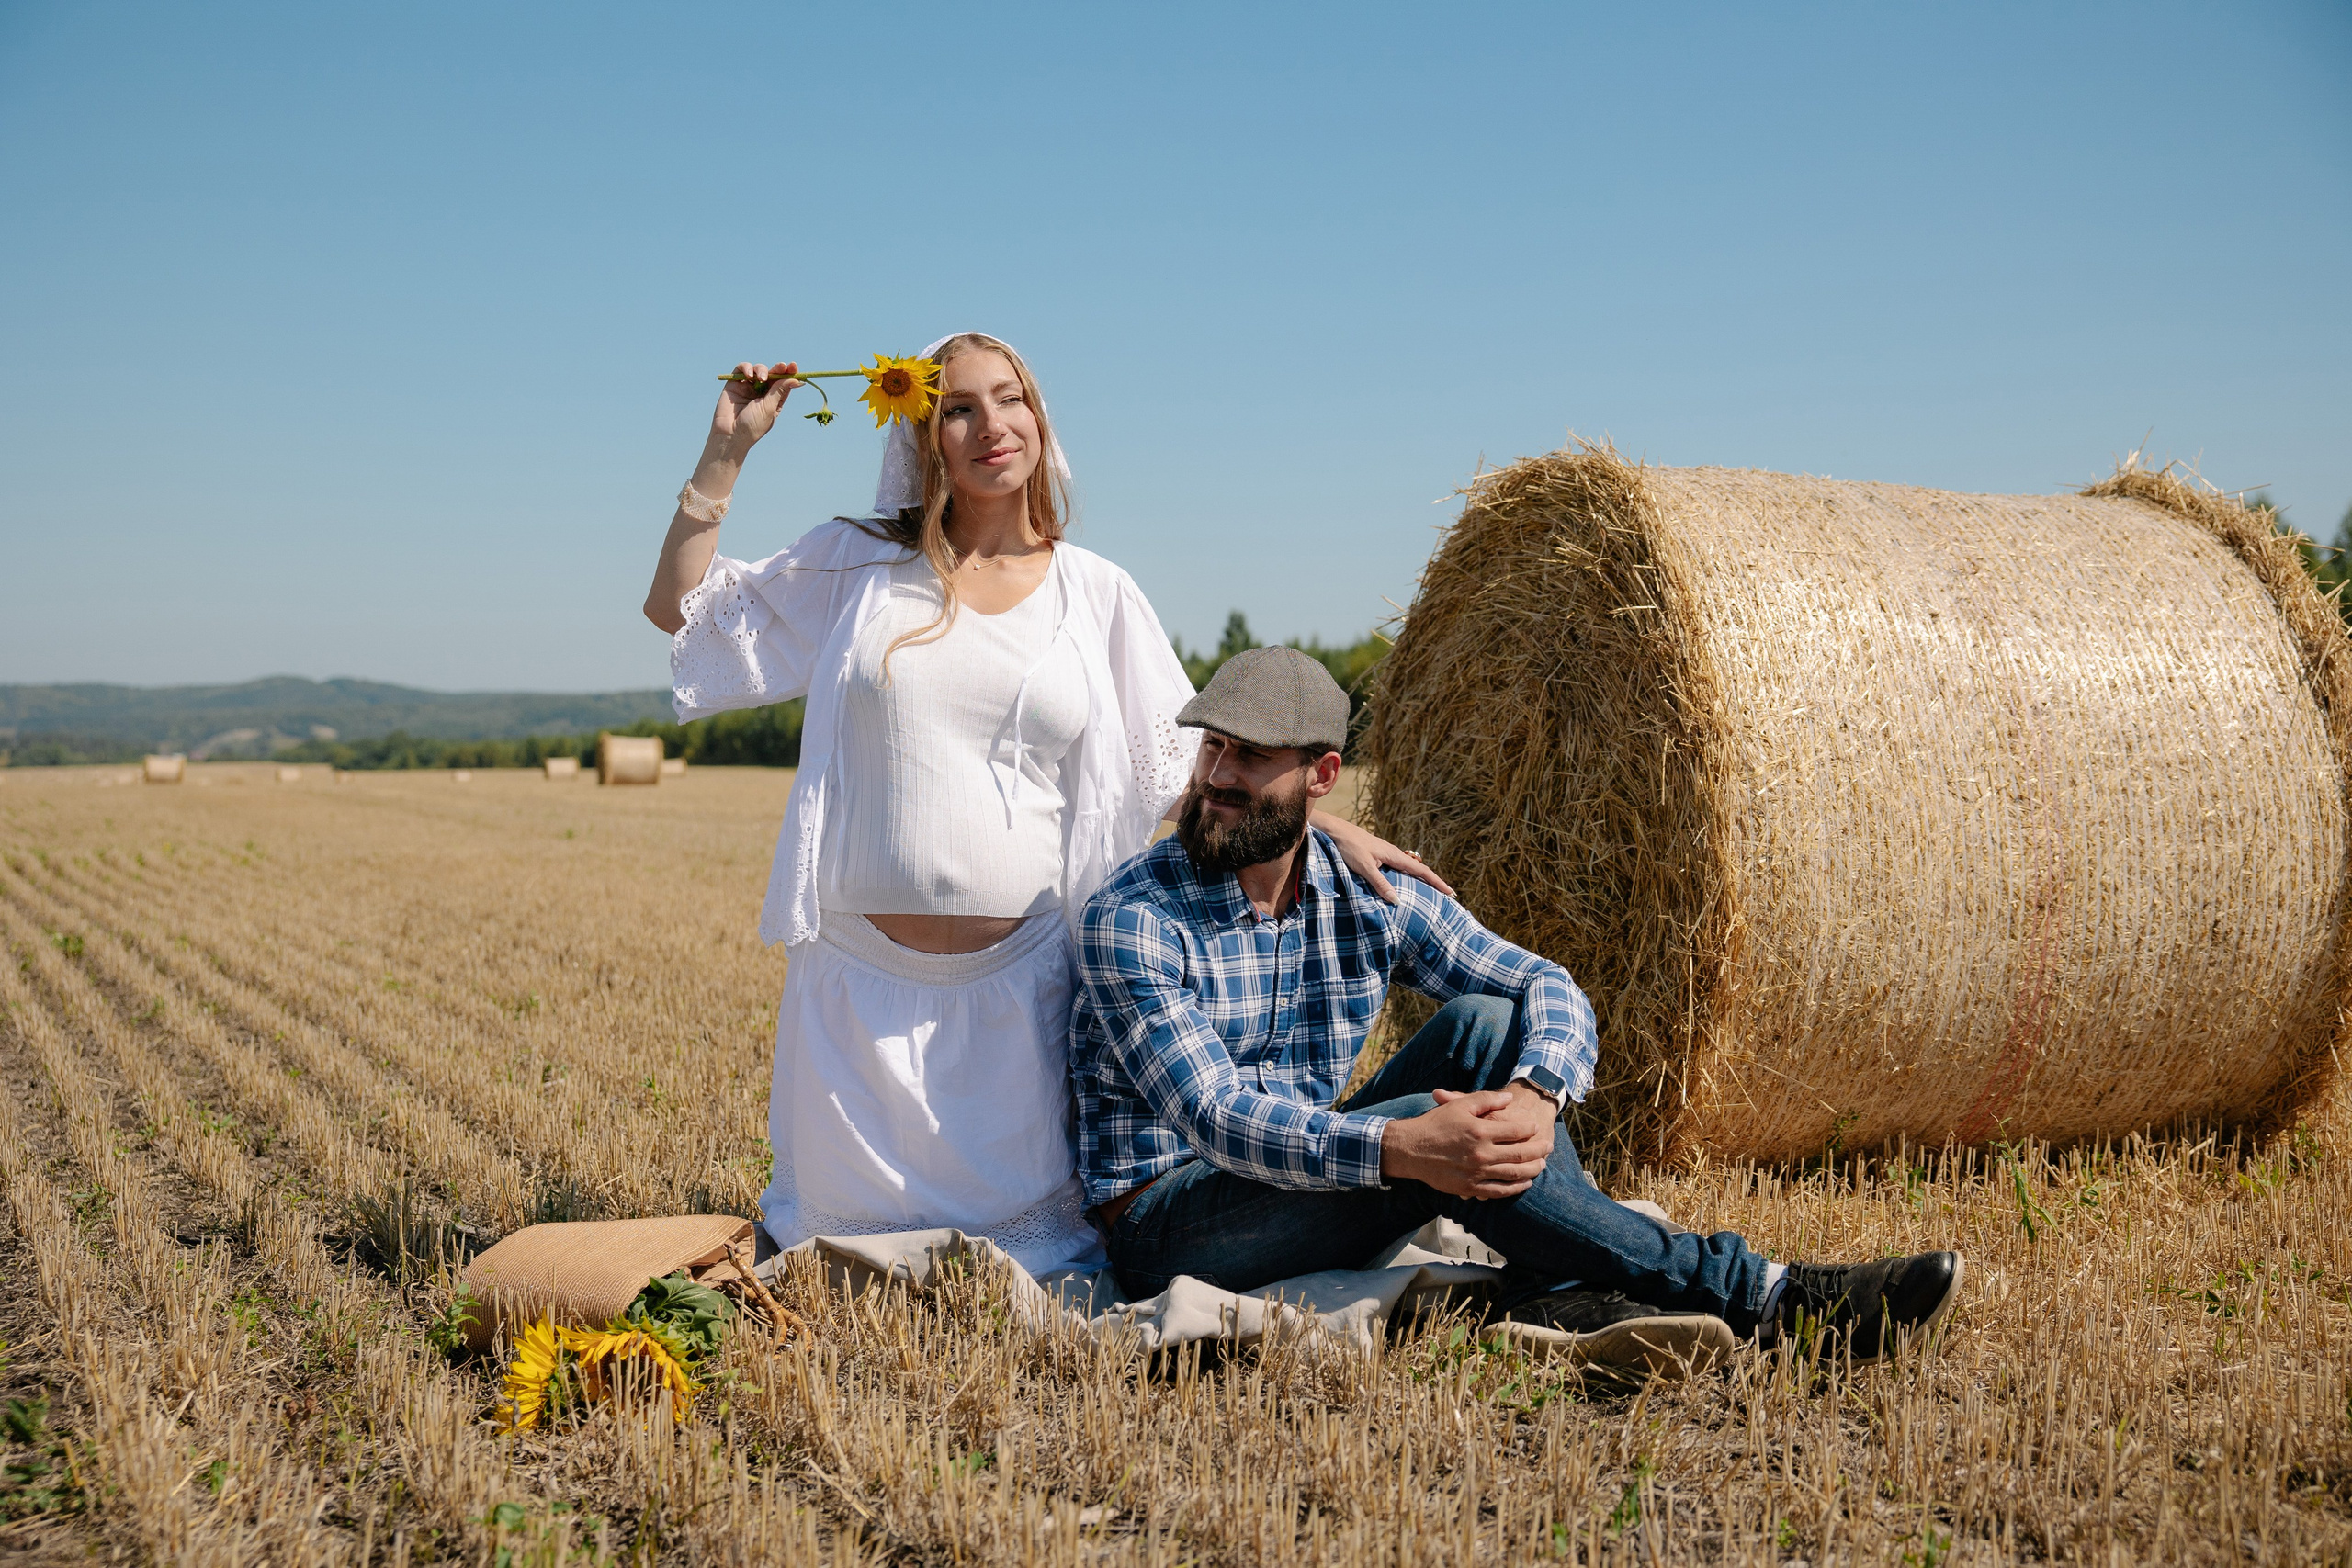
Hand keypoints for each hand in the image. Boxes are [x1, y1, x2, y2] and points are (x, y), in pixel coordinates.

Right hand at [710, 361, 801, 451]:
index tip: (793, 366)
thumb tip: (797, 380)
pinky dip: (746, 367)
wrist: (730, 434)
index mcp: (774, 400)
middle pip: (772, 374)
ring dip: (762, 369)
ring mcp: (748, 387)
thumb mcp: (770, 407)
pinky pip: (741, 369)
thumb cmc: (753, 425)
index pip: (784, 383)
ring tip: (761, 378)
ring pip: (758, 369)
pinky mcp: (734, 383)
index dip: (789, 373)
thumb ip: (780, 391)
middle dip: (778, 368)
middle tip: (782, 366)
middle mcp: (761, 392)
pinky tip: (749, 375)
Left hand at [1310, 810, 1455, 904]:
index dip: (1437, 882)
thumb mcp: (1365, 868)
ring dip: (1421, 879)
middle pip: (1419, 870)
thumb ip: (1380, 884)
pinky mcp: (1378, 855)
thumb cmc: (1348, 847)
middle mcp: (1394, 854)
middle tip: (1447, 895)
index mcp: (1394, 856)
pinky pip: (1398, 868)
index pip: (1422, 871)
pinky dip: (1407, 876)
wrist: (1334, 831)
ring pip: (1408, 868)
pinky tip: (1404, 883)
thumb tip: (1397, 901)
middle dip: (1433, 882)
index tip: (1451, 893)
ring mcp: (1386, 854)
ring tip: (1430, 891)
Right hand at [1381, 1087, 1553, 1198]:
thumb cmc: (1435, 1124)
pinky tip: (1524, 1184)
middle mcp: (1481, 1154)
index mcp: (1480, 1131)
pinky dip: (1515, 1188)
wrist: (1410, 1149)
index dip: (1530, 1128)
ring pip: (1514, 1174)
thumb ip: (1486, 1100)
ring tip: (1542, 1165)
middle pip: (1521, 1153)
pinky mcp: (1469, 1188)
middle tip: (1548, 1146)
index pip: (1516, 1130)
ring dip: (1532, 1170)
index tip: (1536, 1126)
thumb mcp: (1460, 1105)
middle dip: (1539, 1150)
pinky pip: (1499, 1191)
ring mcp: (1476, 1173)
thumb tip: (1509, 1098)